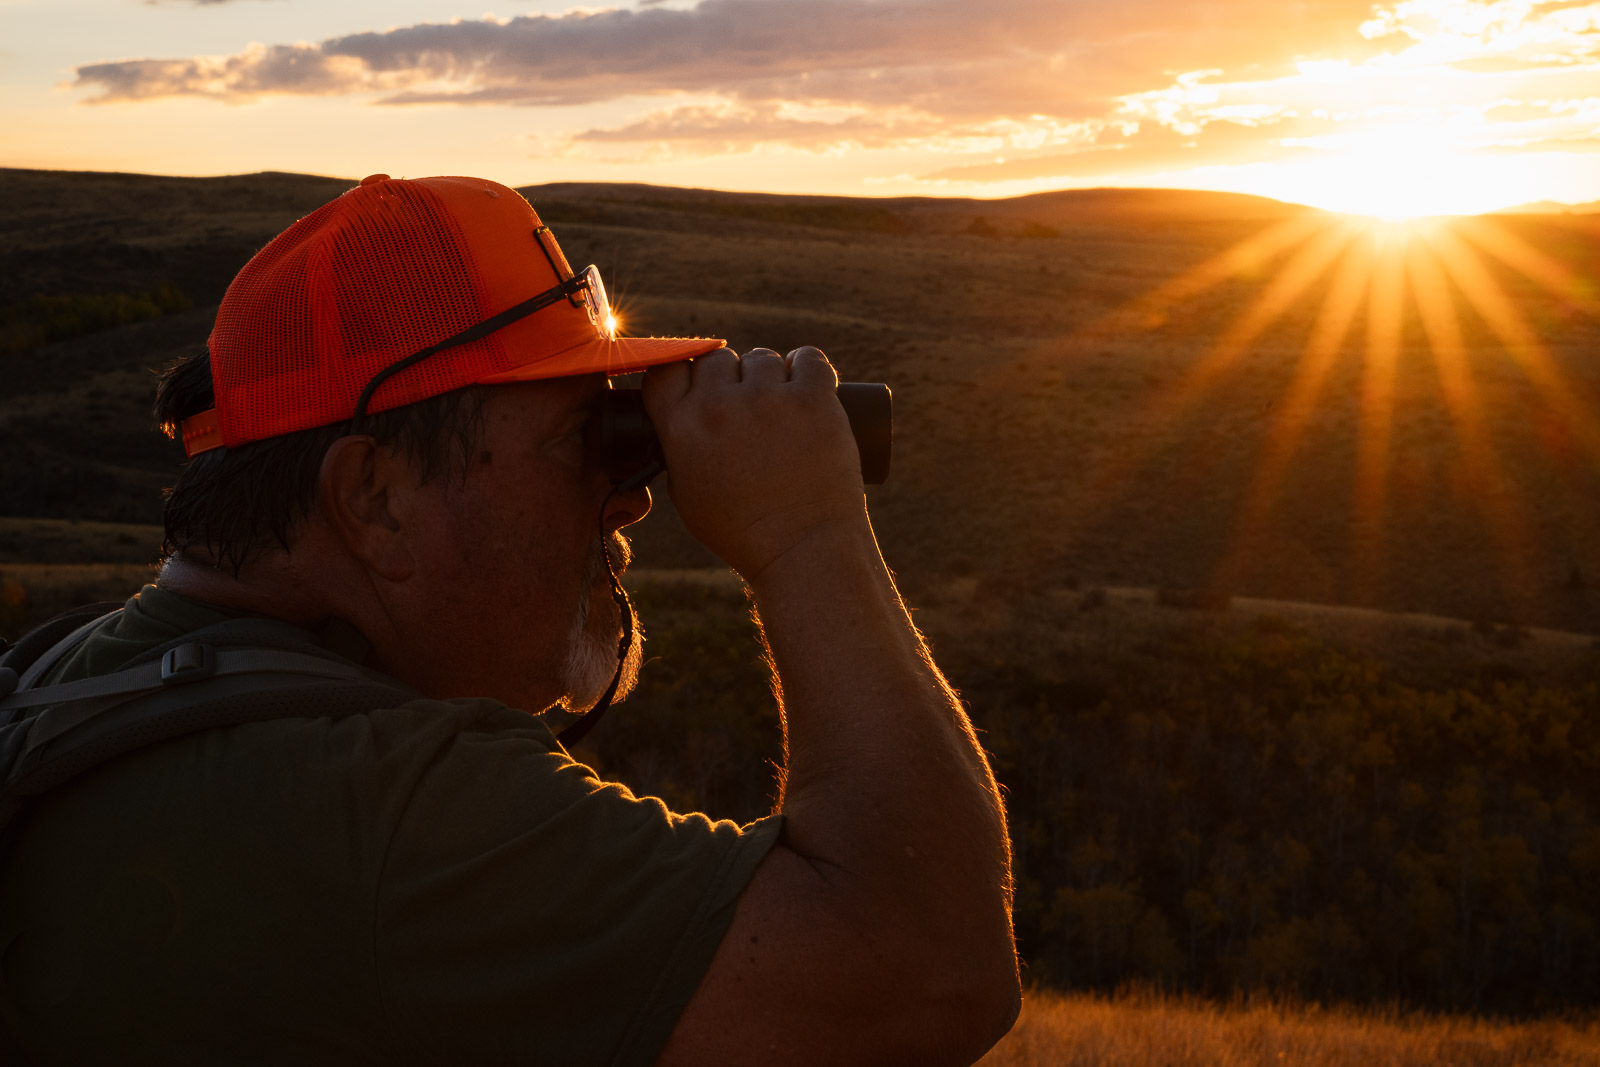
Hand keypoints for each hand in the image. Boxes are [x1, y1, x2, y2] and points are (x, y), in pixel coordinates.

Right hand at [641, 347, 866, 581]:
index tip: (701, 388)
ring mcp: (767, 398)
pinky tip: (807, 383)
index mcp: (681, 427)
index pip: (666, 369)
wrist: (802, 550)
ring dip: (770, 376)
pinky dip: (807, 366)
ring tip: (782, 407)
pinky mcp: (813, 399)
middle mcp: (719, 405)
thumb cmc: (743, 532)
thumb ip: (678, 450)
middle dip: (730, 378)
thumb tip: (684, 420)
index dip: (685, 375)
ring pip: (762, 358)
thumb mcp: (687, 496)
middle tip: (748, 407)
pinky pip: (808, 357)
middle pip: (716, 359)